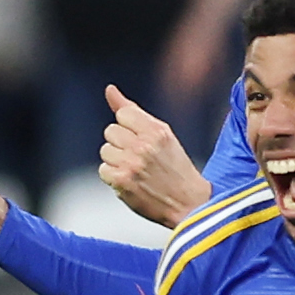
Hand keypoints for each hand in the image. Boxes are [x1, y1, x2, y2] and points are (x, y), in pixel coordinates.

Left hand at [98, 89, 202, 225]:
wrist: (191, 204)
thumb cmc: (176, 169)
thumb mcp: (162, 135)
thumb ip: (133, 111)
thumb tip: (109, 90)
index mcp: (157, 131)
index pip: (123, 115)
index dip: (130, 129)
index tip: (143, 141)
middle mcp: (144, 145)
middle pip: (110, 132)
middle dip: (121, 144)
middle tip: (141, 159)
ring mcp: (132, 163)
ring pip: (105, 151)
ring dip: (116, 161)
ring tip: (136, 171)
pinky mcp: (122, 181)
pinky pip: (103, 170)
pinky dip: (114, 177)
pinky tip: (131, 181)